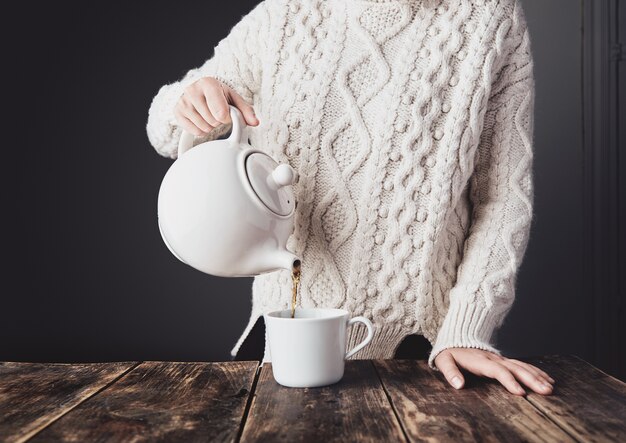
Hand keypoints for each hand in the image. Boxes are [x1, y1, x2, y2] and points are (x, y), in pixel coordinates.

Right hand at [174, 76, 258, 135]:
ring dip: (210, 126)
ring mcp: (183, 102)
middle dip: (218, 121)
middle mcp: (192, 90)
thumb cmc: (218, 95)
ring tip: (209, 116)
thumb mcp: (233, 99)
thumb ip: (246, 110)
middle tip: (216, 113)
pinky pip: (195, 131)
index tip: (226, 113)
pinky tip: (201, 120)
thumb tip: (255, 122)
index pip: (220, 112)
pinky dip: (201, 130)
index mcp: (208, 83)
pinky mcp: (177, 113)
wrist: (197, 91)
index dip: (226, 117)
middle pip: (213, 121)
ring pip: (204, 127)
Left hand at [434, 348, 554, 395]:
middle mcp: (494, 359)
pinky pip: (523, 365)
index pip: (497, 371)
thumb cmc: (449, 353)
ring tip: (550, 387)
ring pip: (522, 366)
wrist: (455, 338)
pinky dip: (536, 371)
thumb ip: (450, 372)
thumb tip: (458, 385)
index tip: (520, 392)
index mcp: (480, 361)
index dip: (509, 381)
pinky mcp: (504, 360)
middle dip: (531, 379)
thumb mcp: (444, 361)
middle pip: (515, 368)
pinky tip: (547, 379)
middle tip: (546, 391)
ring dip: (537, 376)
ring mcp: (500, 358)